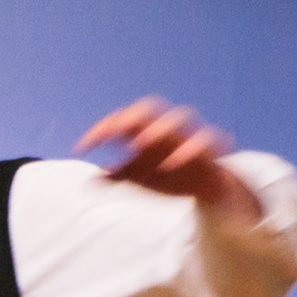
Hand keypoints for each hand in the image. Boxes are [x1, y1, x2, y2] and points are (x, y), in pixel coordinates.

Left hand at [75, 98, 235, 199]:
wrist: (211, 190)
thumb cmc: (172, 176)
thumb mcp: (141, 178)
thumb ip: (119, 176)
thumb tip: (89, 182)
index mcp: (148, 131)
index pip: (124, 118)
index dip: (104, 128)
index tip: (84, 146)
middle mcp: (169, 129)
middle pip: (152, 107)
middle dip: (133, 115)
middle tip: (115, 131)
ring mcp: (191, 136)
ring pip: (181, 116)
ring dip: (159, 128)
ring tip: (139, 144)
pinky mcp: (212, 151)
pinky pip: (206, 139)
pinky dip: (190, 148)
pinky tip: (172, 163)